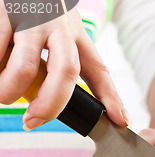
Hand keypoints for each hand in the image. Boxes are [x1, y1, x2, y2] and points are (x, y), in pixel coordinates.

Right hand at [0, 3, 129, 129]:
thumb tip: (91, 111)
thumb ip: (68, 66)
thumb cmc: (33, 14)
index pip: (98, 69)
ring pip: (24, 69)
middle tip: (32, 121)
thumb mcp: (59, 34)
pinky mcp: (3, 14)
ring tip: (3, 94)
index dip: (111, 98)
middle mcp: (57, 25)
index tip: (121, 121)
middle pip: (66, 72)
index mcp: (74, 33)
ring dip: (9, 91)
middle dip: (50, 105)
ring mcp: (30, 19)